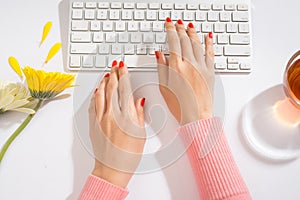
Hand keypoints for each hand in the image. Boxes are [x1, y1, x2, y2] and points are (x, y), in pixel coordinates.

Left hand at [88, 61, 145, 187]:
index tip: (123, 68)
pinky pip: (93, 105)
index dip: (124, 76)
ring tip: (107, 74)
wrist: (112, 169)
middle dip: (114, 74)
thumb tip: (138, 100)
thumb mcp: (140, 134)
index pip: (124, 90)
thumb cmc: (128, 155)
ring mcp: (100, 119)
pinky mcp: (93, 124)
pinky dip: (95, 95)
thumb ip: (139, 114)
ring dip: (103, 82)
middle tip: (115, 66)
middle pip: (111, 89)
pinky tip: (97, 91)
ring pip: (100, 94)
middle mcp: (112, 116)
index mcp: (126, 117)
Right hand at [156, 18, 214, 124]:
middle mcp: (190, 64)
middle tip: (177, 23)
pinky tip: (207, 37)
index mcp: (176, 67)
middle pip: (185, 40)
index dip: (170, 30)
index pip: (173, 42)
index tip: (168, 24)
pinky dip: (209, 43)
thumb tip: (159, 54)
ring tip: (189, 26)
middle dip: (180, 29)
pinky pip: (210, 53)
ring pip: (197, 44)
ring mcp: (202, 67)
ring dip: (192, 32)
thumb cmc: (179, 105)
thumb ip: (161, 68)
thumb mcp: (164, 86)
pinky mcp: (210, 72)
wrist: (196, 116)